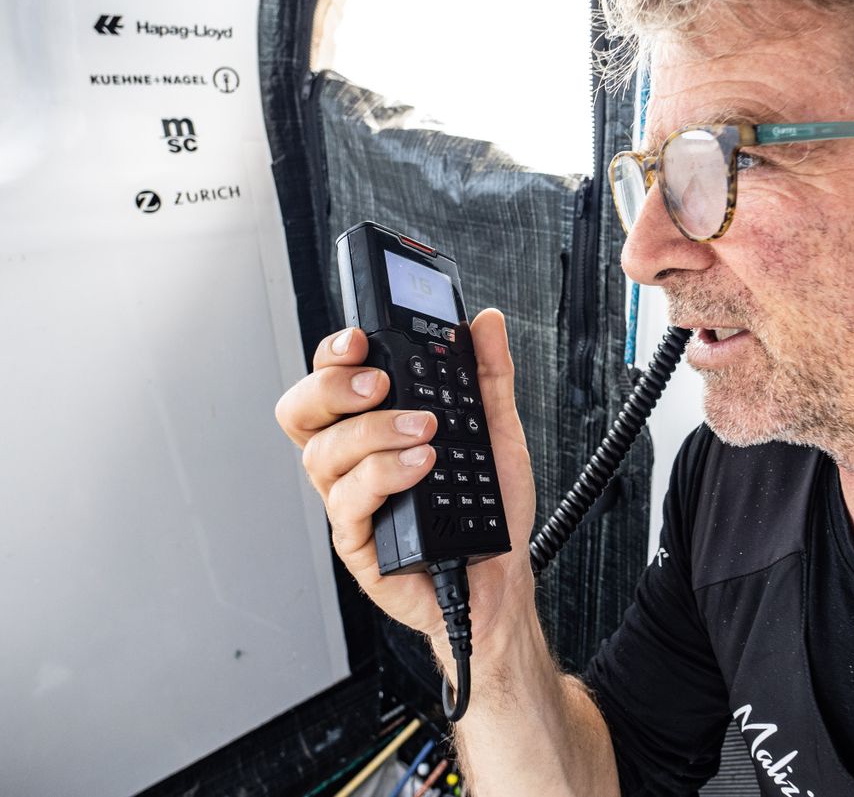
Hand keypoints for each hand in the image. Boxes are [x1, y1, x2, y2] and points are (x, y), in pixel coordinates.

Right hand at [275, 309, 536, 651]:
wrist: (503, 577)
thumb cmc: (490, 510)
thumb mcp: (497, 431)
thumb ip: (489, 375)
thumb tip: (488, 323)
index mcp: (374, 428)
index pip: (330, 380)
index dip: (333, 356)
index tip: (360, 338)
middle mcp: (353, 462)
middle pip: (303, 412)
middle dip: (333, 387)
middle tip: (380, 383)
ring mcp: (352, 501)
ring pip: (324, 454)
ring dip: (374, 433)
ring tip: (425, 432)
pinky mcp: (359, 541)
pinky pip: (347, 503)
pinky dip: (384, 476)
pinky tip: (420, 467)